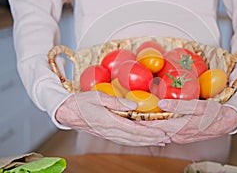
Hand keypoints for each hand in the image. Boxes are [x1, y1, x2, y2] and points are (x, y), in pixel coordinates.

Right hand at [55, 91, 169, 145]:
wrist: (67, 113)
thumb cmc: (81, 103)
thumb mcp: (97, 97)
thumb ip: (116, 101)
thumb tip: (134, 105)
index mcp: (109, 121)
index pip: (134, 129)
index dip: (149, 132)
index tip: (162, 132)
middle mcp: (110, 131)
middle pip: (135, 138)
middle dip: (152, 139)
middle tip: (167, 138)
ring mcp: (109, 134)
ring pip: (131, 141)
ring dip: (147, 141)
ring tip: (160, 141)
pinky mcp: (108, 134)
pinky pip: (125, 140)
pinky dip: (137, 141)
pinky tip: (144, 140)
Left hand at [139, 99, 236, 143]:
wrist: (228, 123)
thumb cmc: (215, 112)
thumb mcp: (199, 107)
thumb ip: (180, 106)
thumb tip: (161, 104)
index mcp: (180, 128)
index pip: (155, 124)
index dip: (141, 120)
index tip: (130, 114)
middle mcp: (177, 135)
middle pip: (154, 130)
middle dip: (141, 124)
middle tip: (128, 116)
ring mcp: (179, 137)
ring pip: (158, 133)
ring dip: (147, 127)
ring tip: (136, 119)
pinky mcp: (182, 136)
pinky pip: (165, 133)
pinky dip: (156, 129)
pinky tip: (151, 123)